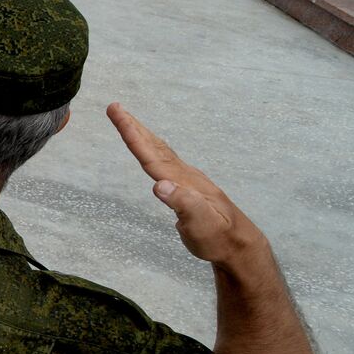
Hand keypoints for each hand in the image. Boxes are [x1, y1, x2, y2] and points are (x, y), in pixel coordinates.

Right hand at [107, 103, 264, 268]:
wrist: (239, 245)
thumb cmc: (219, 238)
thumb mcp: (202, 224)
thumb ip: (183, 204)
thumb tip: (159, 185)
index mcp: (183, 182)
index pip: (152, 156)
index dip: (133, 135)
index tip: (118, 114)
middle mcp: (184, 175)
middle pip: (155, 147)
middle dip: (133, 127)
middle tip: (114, 108)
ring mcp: (186, 180)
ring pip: (160, 151)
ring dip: (142, 134)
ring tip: (126, 120)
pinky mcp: (186, 187)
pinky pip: (164, 161)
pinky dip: (151, 148)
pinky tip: (150, 148)